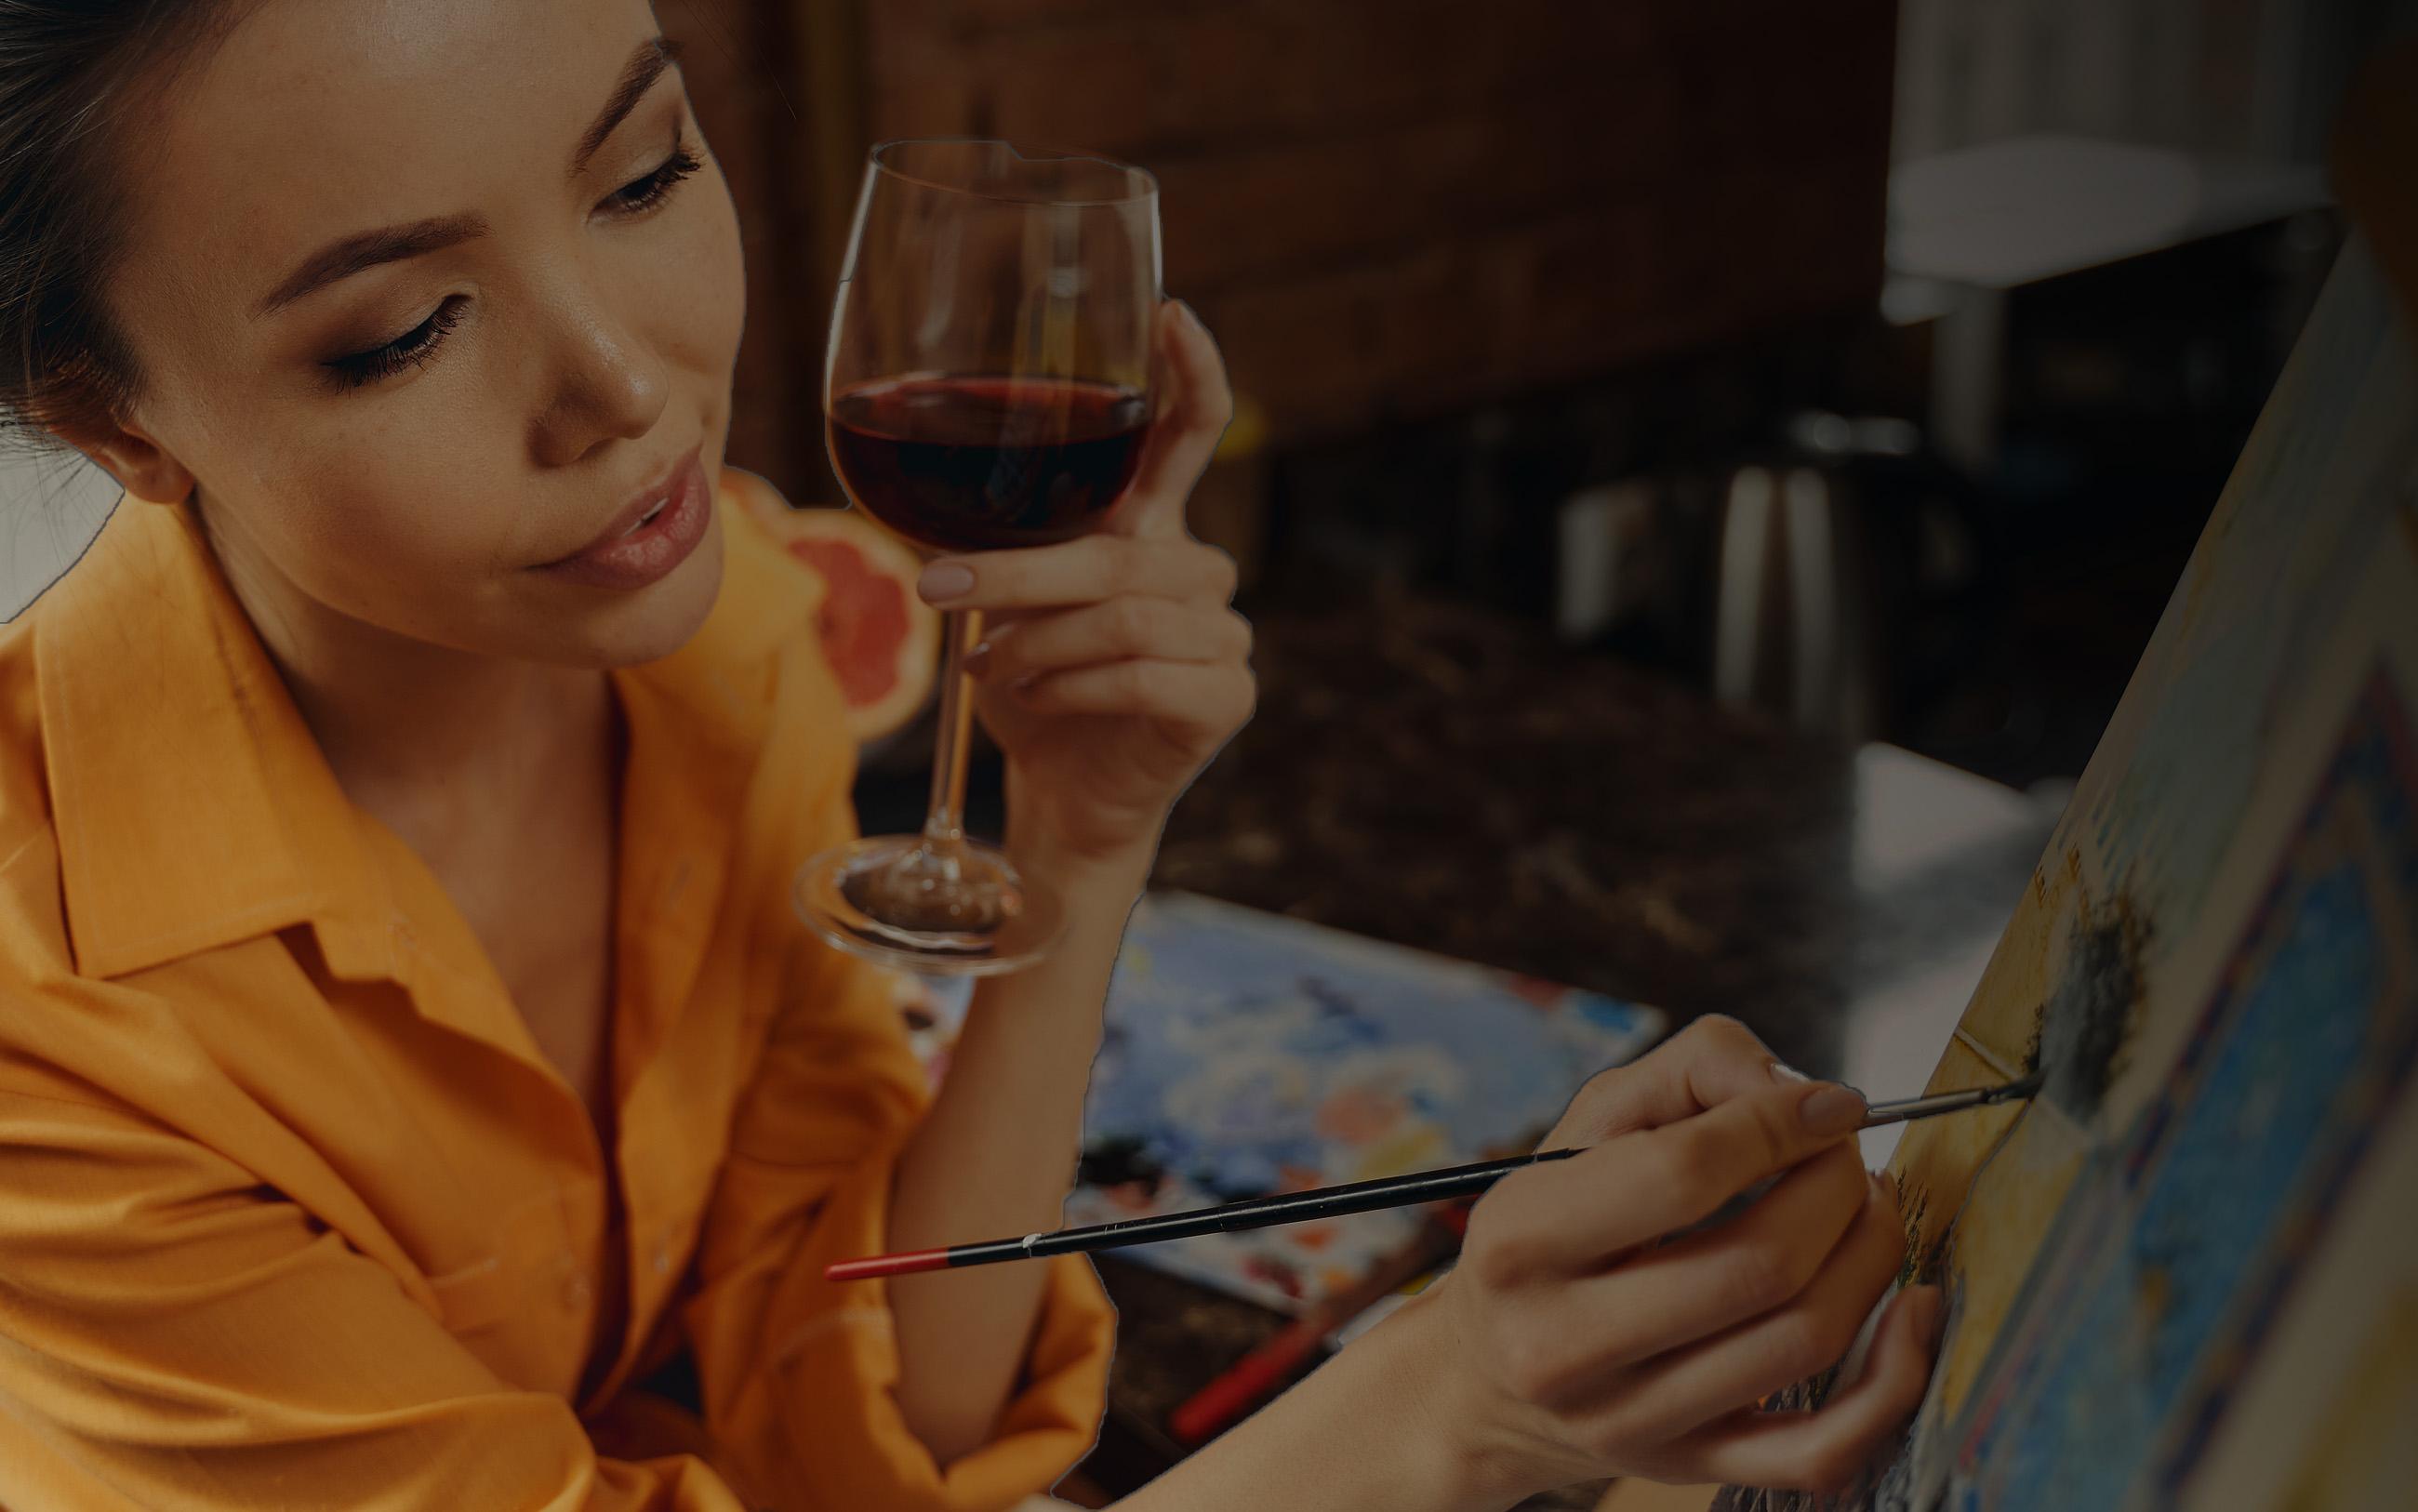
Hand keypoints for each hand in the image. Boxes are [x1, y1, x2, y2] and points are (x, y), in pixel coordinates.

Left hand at [918, 301, 1253, 870]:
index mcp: (1154, 532)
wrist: (1063, 796)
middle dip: (1020, 575)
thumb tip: (916, 507)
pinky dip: (1073, 686)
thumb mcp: (1006, 609)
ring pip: (1126, 613)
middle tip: (941, 592)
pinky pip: (1145, 674)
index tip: (1170, 312)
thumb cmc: (1034, 691)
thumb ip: (997, 553)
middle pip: (1121, 552)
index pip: (1192, 436)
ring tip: (990, 667)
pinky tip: (1035, 698)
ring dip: (1038, 642)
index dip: (1192, 374)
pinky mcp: (1226, 699)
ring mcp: (1225, 637)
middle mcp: (1201, 574)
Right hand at [1406, 1017, 1943, 1501]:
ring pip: (1803, 1340)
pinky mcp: (1687, 1467)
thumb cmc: (1547, 1233)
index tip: (1826, 1104)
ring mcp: (1630, 1420)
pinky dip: (1892, 1381)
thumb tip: (1801, 1092)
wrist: (1483, 1382)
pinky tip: (1911, 1312)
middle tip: (1843, 1156)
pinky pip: (1821, 1449)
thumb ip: (1689, 1073)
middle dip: (1836, 1188)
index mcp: (1524, 1239)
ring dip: (1870, 1256)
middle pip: (1761, 1263)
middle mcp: (1565, 1343)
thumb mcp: (1583, 1128)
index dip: (1780, 1123)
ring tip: (1866, 1208)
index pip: (1684, 1173)